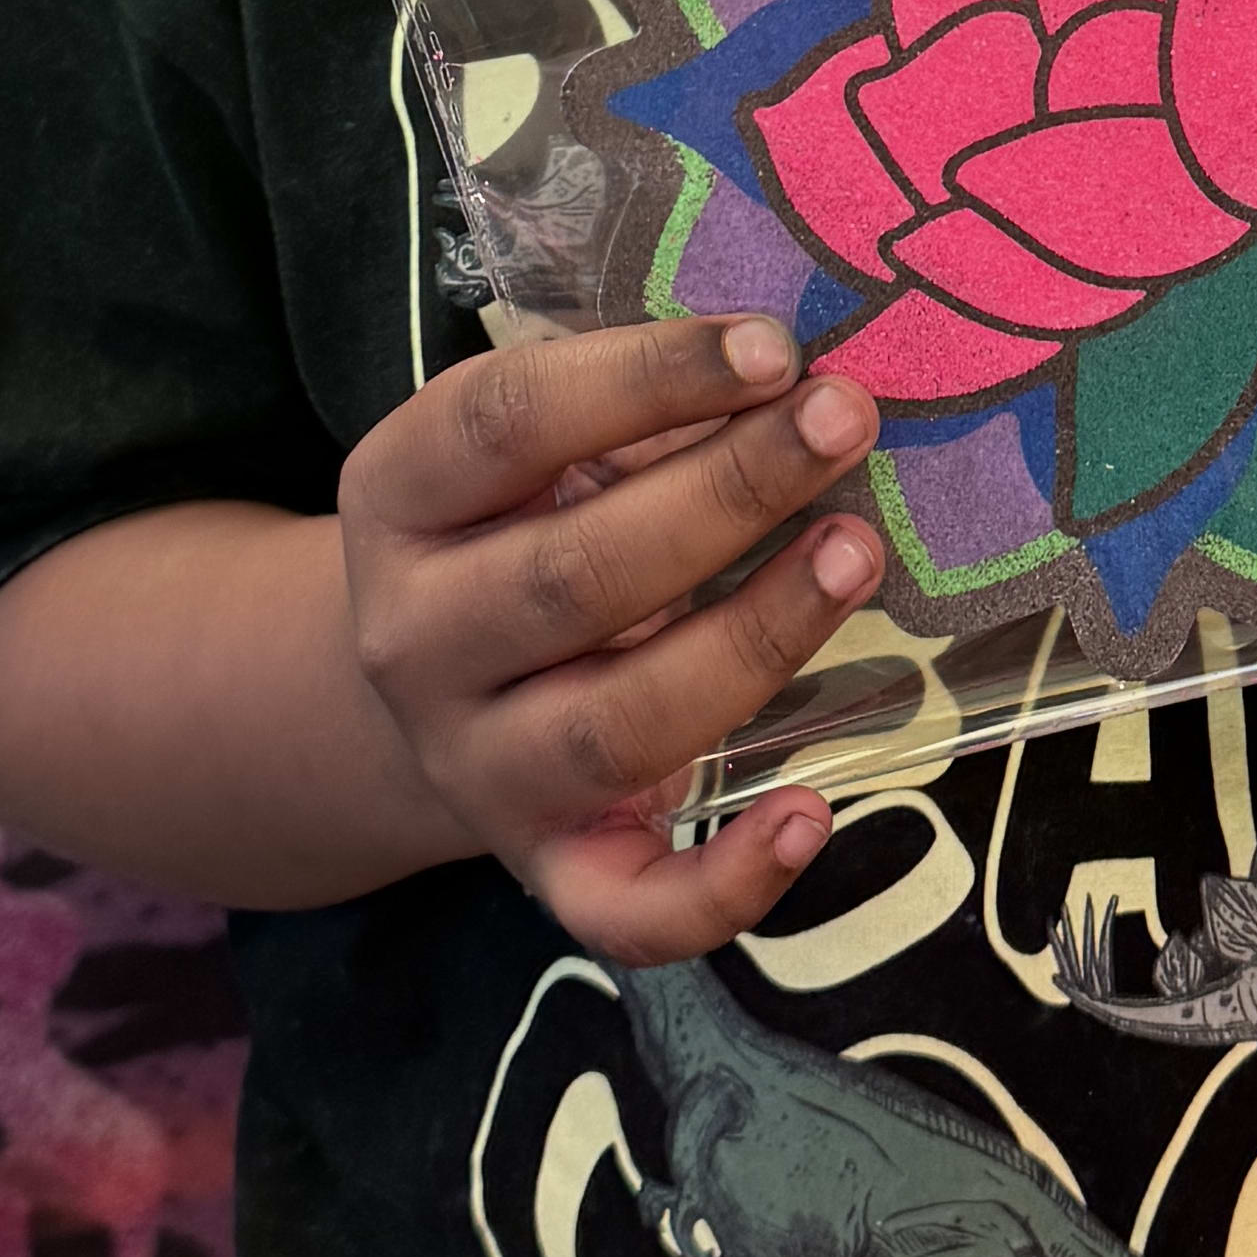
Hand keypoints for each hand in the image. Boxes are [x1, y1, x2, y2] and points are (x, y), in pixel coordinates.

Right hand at [339, 312, 879, 960]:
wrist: (436, 689)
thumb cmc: (526, 524)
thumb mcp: (541, 449)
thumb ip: (640, 408)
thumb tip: (799, 372)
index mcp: (401, 499)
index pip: (506, 423)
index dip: (644, 379)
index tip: (774, 346)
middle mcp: (418, 641)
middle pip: (571, 577)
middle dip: (726, 494)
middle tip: (843, 423)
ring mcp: (478, 767)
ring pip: (615, 726)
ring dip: (752, 638)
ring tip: (856, 554)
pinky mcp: (549, 868)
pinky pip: (626, 910)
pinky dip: (723, 883)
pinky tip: (812, 814)